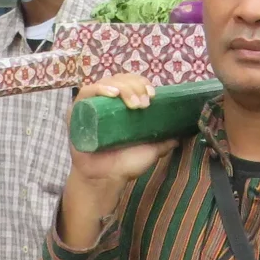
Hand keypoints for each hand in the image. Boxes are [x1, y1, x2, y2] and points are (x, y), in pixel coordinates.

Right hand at [68, 74, 170, 189]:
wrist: (105, 180)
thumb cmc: (125, 163)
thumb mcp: (151, 149)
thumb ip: (165, 140)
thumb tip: (182, 133)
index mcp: (122, 105)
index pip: (132, 82)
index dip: (143, 83)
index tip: (153, 95)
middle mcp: (107, 101)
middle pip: (121, 79)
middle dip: (135, 86)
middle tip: (144, 104)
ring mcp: (91, 105)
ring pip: (107, 82)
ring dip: (123, 87)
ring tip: (133, 103)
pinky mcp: (77, 112)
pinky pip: (86, 92)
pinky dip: (100, 88)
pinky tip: (112, 94)